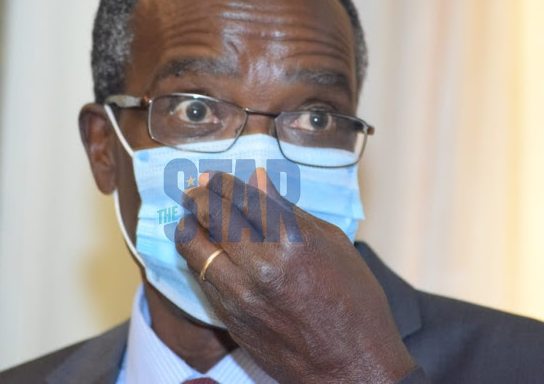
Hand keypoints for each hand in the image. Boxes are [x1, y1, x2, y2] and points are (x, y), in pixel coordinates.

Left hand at [175, 169, 416, 382]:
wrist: (352, 366)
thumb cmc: (355, 302)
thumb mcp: (333, 245)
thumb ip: (291, 212)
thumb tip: (259, 181)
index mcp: (292, 241)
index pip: (242, 198)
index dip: (221, 183)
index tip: (212, 177)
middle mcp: (261, 265)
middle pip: (213, 218)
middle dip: (199, 198)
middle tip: (194, 190)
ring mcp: (242, 295)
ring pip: (196, 249)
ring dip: (188, 227)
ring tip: (188, 217)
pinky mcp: (232, 319)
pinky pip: (203, 279)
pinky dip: (197, 258)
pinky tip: (201, 249)